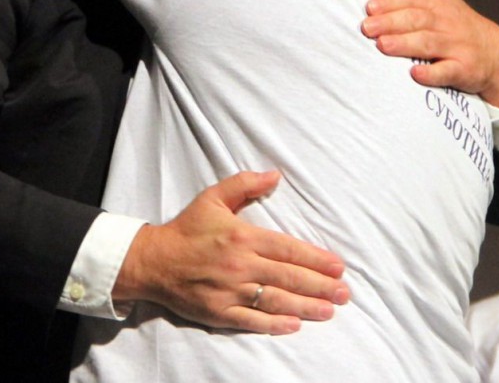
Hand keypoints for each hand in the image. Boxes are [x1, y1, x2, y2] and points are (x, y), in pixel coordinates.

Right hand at [113, 171, 349, 334]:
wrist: (153, 261)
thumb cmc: (186, 229)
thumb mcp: (214, 198)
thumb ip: (245, 184)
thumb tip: (275, 174)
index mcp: (242, 237)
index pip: (288, 250)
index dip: (316, 259)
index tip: (338, 267)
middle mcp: (240, 266)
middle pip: (289, 277)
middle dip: (320, 286)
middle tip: (345, 293)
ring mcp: (230, 292)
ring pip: (276, 301)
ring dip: (306, 306)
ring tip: (330, 310)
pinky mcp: (219, 312)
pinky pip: (253, 321)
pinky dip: (275, 324)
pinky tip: (295, 324)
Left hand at [361, 0, 498, 107]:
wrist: (495, 52)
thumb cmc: (457, 21)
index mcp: (438, 2)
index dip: (390, 2)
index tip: (369, 7)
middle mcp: (446, 22)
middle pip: (417, 19)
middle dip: (391, 22)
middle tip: (367, 27)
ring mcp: (456, 46)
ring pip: (428, 43)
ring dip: (405, 44)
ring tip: (382, 45)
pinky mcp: (463, 69)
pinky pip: (447, 71)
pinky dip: (431, 73)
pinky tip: (415, 73)